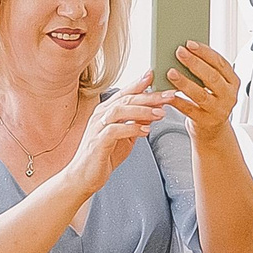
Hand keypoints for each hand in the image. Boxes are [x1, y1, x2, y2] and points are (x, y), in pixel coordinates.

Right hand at [56, 89, 173, 199]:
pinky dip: (132, 128)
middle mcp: (101, 115)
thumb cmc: (103, 156)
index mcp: (106, 111)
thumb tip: (155, 112)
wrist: (83, 176)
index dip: (140, 83)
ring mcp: (97, 128)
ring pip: (120, 110)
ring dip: (143, 111)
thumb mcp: (125, 137)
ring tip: (160, 113)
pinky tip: (146, 131)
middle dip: (149, 96)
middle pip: (127, 99)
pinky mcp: (98, 142)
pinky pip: (115, 130)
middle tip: (169, 95)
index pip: (125, 93)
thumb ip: (137, 124)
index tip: (156, 76)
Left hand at [157, 42, 239, 139]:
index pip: (221, 63)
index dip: (205, 52)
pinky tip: (168, 93)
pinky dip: (177, 101)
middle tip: (179, 52)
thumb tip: (186, 51)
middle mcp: (228, 96)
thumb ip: (206, 70)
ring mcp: (218, 110)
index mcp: (232, 82)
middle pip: (212, 77)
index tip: (190, 43)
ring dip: (184, 82)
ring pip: (200, 94)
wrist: (213, 130)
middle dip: (194, 63)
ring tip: (171, 72)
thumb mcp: (215, 85)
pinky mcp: (206, 121)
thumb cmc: (211, 101)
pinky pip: (189, 109)